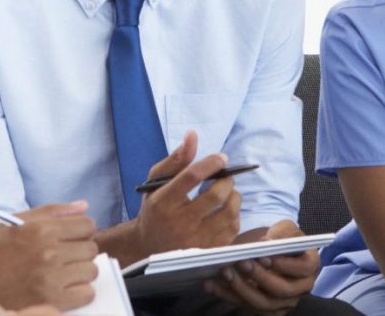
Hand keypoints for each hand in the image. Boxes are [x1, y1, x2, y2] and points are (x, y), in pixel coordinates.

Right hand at [0, 202, 100, 309]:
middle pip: (91, 248)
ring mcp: (51, 278)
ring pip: (91, 271)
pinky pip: (86, 294)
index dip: (81, 232)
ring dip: (80, 273)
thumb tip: (84, 206)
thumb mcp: (15, 223)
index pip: (87, 225)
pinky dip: (79, 293)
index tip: (72, 239)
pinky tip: (63, 289)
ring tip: (61, 274)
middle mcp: (49, 252)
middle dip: (80, 252)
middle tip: (63, 258)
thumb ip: (52, 212)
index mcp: (41, 230)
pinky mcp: (51, 301)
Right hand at [131, 131, 241, 256]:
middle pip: (216, 195)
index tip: (221, 158)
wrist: (150, 247)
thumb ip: (176, 159)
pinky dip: (234, 214)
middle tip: (226, 177)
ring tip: (226, 192)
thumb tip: (193, 135)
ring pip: (229, 211)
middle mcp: (179, 222)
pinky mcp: (208, 250)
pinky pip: (233, 228)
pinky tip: (224, 210)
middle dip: (227, 180)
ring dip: (234, 196)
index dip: (211, 163)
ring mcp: (195, 240)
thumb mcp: (157, 183)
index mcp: (163, 202)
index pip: (192, 176)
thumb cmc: (156, 209)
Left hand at [206, 220, 318, 314]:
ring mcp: (284, 302)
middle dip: (258, 278)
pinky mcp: (266, 310)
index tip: (263, 256)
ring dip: (241, 290)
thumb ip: (281, 232)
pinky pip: (248, 309)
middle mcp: (301, 287)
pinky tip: (212, 286)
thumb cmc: (280, 239)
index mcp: (310, 265)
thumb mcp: (285, 228)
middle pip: (281, 290)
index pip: (302, 268)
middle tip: (240, 263)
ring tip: (224, 273)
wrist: (270, 252)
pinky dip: (229, 297)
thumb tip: (267, 241)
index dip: (284, 265)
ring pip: (263, 304)